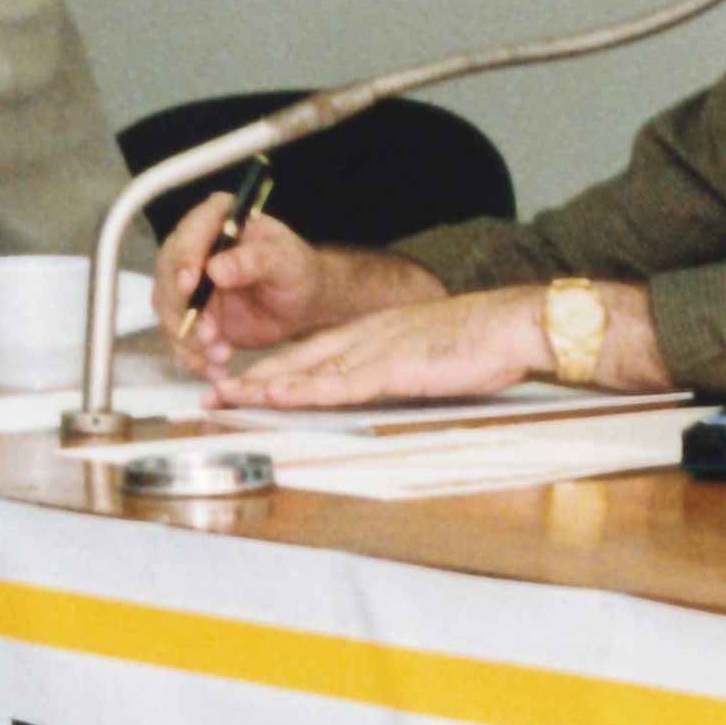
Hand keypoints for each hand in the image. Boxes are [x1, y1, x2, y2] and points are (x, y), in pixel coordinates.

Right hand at [161, 191, 340, 371]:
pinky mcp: (187, 312)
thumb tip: (216, 268)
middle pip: (169, 275)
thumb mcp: (285, 262)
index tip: (189, 285)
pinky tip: (213, 368)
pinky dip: (191, 355)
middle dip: (185, 310)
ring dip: (188, 338)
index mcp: (218, 219)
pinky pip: (178, 335)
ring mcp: (186, 281)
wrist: (299, 303)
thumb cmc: (297, 271)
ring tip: (220, 357)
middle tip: (208, 336)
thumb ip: (254, 260)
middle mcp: (194, 247)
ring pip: (169, 309)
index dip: (185, 259)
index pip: (190, 234)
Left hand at [217, 288, 553, 411]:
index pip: (313, 352)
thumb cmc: (483, 341)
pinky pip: (338, 383)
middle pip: (298, 360)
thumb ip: (402, 367)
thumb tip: (389, 384)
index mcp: (376, 333)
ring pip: (308, 371)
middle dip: (253, 379)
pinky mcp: (392, 368)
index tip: (243, 382)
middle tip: (212, 393)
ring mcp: (376, 351)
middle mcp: (367, 338)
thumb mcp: (431, 352)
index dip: (274, 368)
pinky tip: (276, 397)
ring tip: (225, 399)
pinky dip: (303, 390)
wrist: (513, 325)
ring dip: (263, 387)